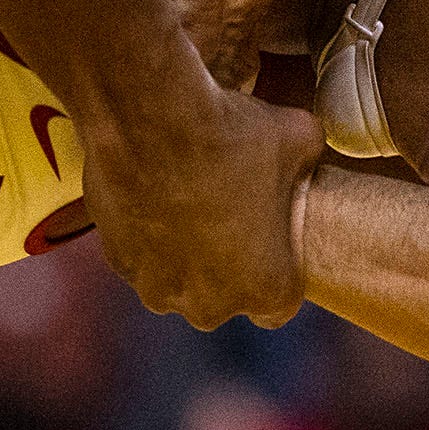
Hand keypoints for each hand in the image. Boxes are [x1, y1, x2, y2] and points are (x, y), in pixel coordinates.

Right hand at [95, 69, 322, 330]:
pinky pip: (139, 257)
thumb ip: (309, 159)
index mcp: (268, 290)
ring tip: (187, 202)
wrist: (152, 123)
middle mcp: (212, 306)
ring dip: (182, 255)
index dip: (275, 271)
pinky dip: (146, 235)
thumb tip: (309, 148)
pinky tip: (154, 194)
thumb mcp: (300, 137)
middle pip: (224, 299)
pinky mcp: (119, 263)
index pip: (277, 305)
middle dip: (226, 267)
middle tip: (227, 216)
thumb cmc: (234, 136)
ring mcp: (159, 288)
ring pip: (177, 282)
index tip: (269, 242)